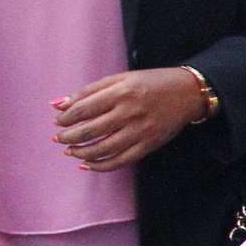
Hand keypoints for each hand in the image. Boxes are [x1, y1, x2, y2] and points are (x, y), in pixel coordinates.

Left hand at [52, 68, 208, 170]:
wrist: (189, 93)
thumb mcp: (120, 79)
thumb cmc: (151, 82)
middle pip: (90, 131)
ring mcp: (141, 131)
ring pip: (103, 149)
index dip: (66, 118)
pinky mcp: (150, 144)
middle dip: (68, 137)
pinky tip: (89, 164)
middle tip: (59, 138)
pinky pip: (121, 161)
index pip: (83, 109)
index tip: (59, 121)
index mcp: (121, 92)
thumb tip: (57, 104)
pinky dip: (102, 166)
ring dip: (81, 153)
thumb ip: (88, 91)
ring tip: (71, 151)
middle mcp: (130, 112)